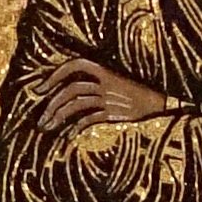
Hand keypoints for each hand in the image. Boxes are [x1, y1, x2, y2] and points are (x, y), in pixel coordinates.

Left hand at [40, 57, 173, 135]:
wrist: (161, 106)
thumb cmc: (136, 95)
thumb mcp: (116, 83)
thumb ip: (95, 85)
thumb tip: (67, 94)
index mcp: (106, 70)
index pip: (76, 64)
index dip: (55, 74)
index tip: (40, 88)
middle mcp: (106, 82)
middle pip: (72, 88)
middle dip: (52, 103)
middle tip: (40, 118)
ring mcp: (110, 98)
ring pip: (77, 103)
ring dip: (59, 116)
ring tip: (48, 128)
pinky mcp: (115, 113)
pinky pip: (90, 119)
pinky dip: (77, 127)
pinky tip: (69, 136)